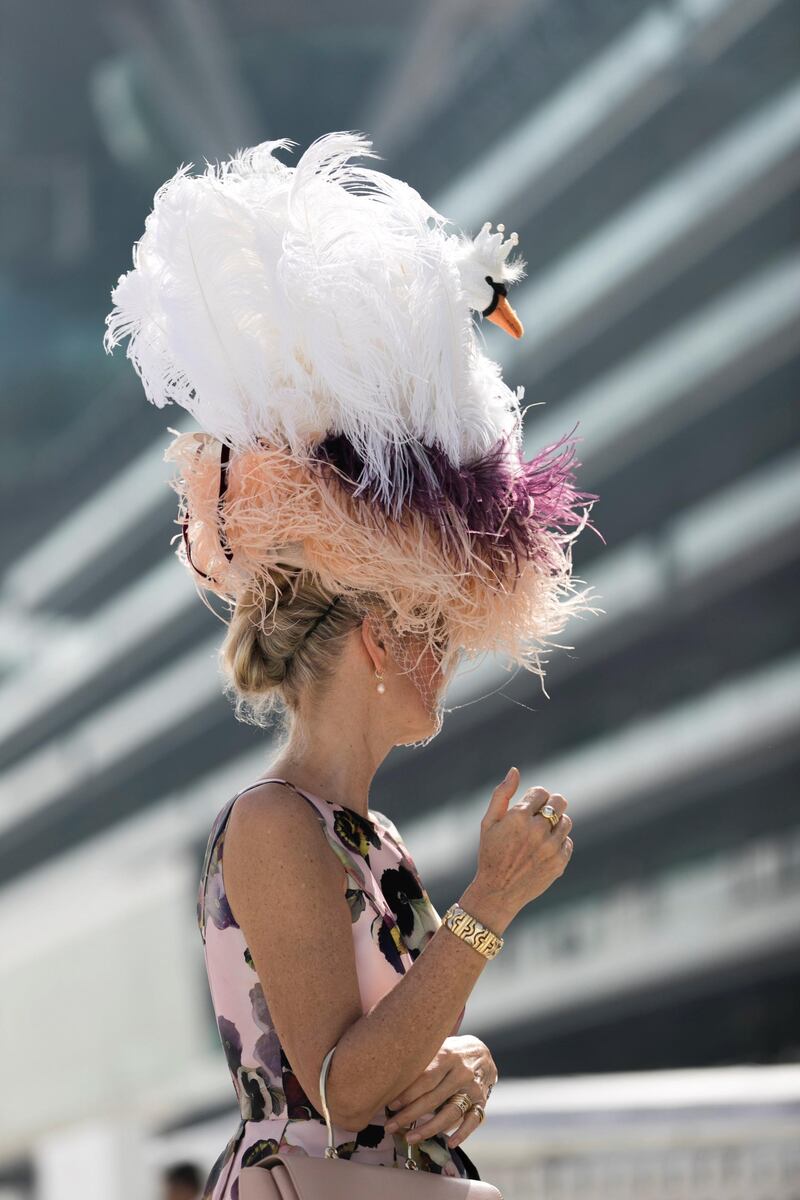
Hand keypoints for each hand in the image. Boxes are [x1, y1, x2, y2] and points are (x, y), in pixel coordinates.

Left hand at [383, 1035, 496, 1149]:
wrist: (482, 1051)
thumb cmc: (451, 1052)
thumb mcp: (437, 1048)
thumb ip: (422, 1062)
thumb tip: (392, 1079)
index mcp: (448, 1055)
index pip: (425, 1079)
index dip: (407, 1094)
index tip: (391, 1106)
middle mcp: (461, 1072)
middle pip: (433, 1098)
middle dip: (410, 1115)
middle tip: (391, 1126)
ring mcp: (473, 1088)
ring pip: (450, 1113)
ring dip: (429, 1129)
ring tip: (410, 1138)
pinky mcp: (482, 1101)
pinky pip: (473, 1120)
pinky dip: (462, 1133)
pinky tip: (450, 1143)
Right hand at [472, 768, 573, 921]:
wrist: (498, 891)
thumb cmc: (490, 853)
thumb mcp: (489, 822)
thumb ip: (502, 794)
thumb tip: (515, 770)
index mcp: (519, 817)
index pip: (541, 792)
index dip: (535, 797)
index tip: (528, 807)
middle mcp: (537, 830)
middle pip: (560, 802)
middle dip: (551, 804)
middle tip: (541, 815)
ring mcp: (550, 847)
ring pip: (566, 821)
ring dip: (556, 824)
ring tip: (541, 834)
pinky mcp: (559, 862)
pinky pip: (568, 842)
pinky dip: (558, 843)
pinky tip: (543, 851)